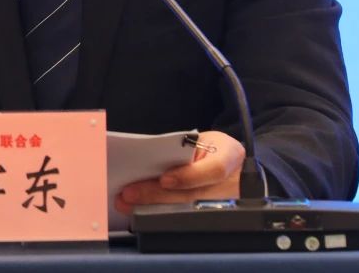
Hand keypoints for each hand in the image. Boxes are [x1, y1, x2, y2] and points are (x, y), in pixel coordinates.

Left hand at [114, 130, 244, 214]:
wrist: (231, 166)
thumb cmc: (213, 150)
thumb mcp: (206, 141)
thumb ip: (185, 150)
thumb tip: (151, 157)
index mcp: (231, 156)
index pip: (215, 169)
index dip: (188, 177)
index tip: (164, 179)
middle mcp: (230, 185)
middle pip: (191, 197)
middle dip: (156, 195)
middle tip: (129, 193)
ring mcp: (221, 205)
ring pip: (182, 211)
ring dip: (150, 206)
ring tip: (126, 202)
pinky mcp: (208, 216)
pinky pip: (179, 217)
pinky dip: (155, 213)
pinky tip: (136, 209)